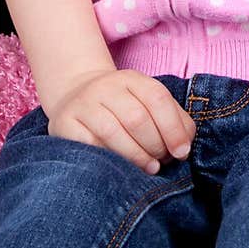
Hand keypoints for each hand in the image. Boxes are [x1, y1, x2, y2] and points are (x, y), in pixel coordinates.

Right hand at [45, 68, 196, 174]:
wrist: (75, 97)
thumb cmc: (121, 108)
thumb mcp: (146, 103)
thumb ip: (172, 120)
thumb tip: (183, 148)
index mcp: (131, 79)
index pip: (157, 98)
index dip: (173, 128)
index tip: (181, 153)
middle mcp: (105, 87)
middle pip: (137, 118)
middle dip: (155, 146)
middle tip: (161, 162)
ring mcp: (83, 104)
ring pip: (113, 133)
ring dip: (135, 157)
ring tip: (148, 168)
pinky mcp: (65, 124)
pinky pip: (90, 146)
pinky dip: (110, 160)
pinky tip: (120, 168)